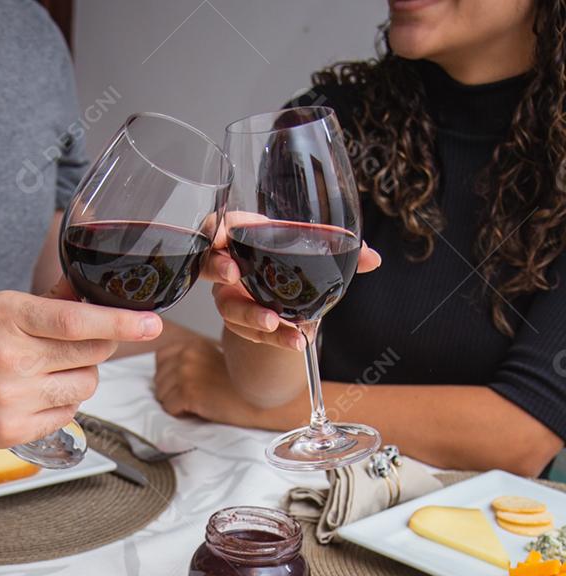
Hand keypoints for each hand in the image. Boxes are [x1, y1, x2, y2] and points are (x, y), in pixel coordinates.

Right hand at [0, 289, 161, 447]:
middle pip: (90, 357)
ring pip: (84, 388)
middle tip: (71, 346)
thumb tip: (96, 295)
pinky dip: (60, 405)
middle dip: (95, 349)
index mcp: (7, 318)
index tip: (152, 324)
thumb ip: (50, 303)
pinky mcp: (12, 431)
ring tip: (45, 372)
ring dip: (77, 378)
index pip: (77, 322)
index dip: (120, 323)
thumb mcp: (0, 307)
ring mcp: (11, 399)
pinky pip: (67, 416)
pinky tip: (33, 395)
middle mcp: (10, 359)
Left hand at [155, 336, 260, 425]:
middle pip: (159, 377)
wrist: (261, 398)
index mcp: (194, 344)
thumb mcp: (217, 360)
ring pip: (161, 394)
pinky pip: (169, 407)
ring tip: (195, 404)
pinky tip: (197, 410)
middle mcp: (187, 355)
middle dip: (170, 390)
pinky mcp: (189, 392)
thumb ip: (195, 359)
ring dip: (175, 402)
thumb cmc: (243, 384)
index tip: (184, 383)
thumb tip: (174, 370)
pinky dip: (180, 413)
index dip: (169, 373)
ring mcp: (186, 373)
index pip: (162, 356)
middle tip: (191, 397)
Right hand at [202, 224, 380, 348]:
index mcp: (245, 238)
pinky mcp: (243, 325)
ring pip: (229, 308)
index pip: (219, 226)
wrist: (290, 297)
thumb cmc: (292, 262)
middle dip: (219, 268)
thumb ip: (340, 251)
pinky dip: (275, 338)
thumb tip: (372, 258)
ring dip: (251, 316)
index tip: (220, 236)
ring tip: (274, 323)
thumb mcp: (314, 251)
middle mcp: (231, 267)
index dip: (215, 230)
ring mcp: (233, 298)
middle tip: (234, 274)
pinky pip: (251, 333)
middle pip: (210, 266)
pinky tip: (295, 340)